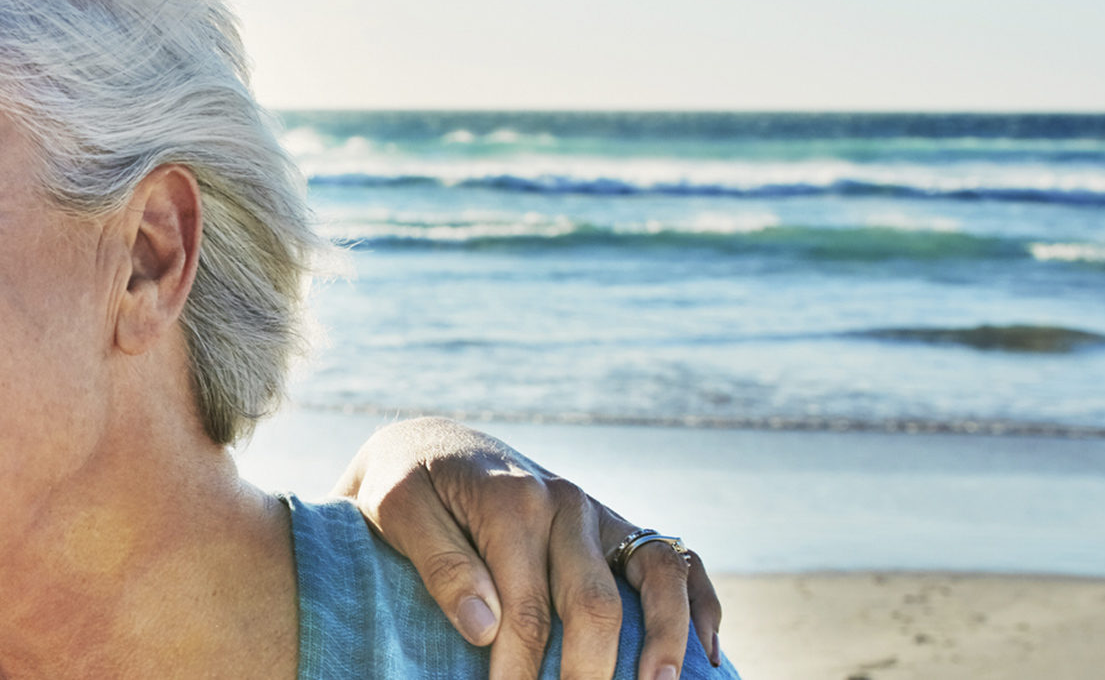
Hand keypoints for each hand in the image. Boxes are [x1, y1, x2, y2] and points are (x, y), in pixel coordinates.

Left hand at [334, 417, 720, 679]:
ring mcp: (600, 513)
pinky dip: (701, 604)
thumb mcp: (398, 509)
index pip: (526, 608)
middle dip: (587, 673)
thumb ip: (440, 564)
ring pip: (656, 576)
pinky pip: (677, 559)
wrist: (432, 447)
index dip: (518, 670)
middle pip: (594, 605)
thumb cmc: (408, 485)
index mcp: (514, 502)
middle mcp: (568, 503)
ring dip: (664, 641)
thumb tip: (485, 626)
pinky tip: (706, 654)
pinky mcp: (618, 525)